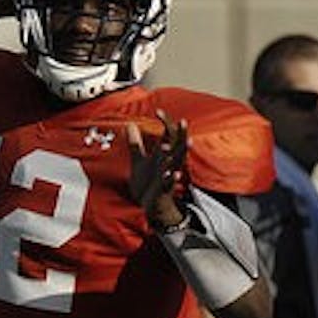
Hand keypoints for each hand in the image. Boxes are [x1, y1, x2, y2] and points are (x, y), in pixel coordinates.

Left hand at [128, 110, 188, 229]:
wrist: (152, 206)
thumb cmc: (147, 183)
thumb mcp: (139, 160)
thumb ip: (135, 143)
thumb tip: (130, 124)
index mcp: (162, 156)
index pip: (167, 137)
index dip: (164, 124)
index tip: (158, 110)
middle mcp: (167, 164)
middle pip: (177, 147)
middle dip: (181, 135)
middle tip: (184, 121)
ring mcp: (168, 176)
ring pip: (177, 163)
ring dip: (179, 154)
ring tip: (187, 143)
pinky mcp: (164, 190)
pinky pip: (170, 183)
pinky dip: (173, 178)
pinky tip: (175, 173)